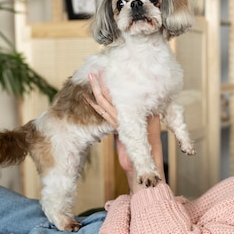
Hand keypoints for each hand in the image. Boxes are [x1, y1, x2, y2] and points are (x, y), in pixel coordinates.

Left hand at [84, 72, 164, 193]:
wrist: (146, 165)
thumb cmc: (139, 152)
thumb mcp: (130, 133)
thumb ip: (123, 122)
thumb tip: (113, 111)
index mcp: (143, 112)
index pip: (127, 94)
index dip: (116, 84)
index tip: (109, 72)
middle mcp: (138, 113)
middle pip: (118, 94)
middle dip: (106, 81)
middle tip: (97, 68)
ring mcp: (129, 119)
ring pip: (110, 101)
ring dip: (99, 88)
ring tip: (91, 76)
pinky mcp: (121, 127)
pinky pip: (106, 113)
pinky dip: (95, 105)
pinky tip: (87, 97)